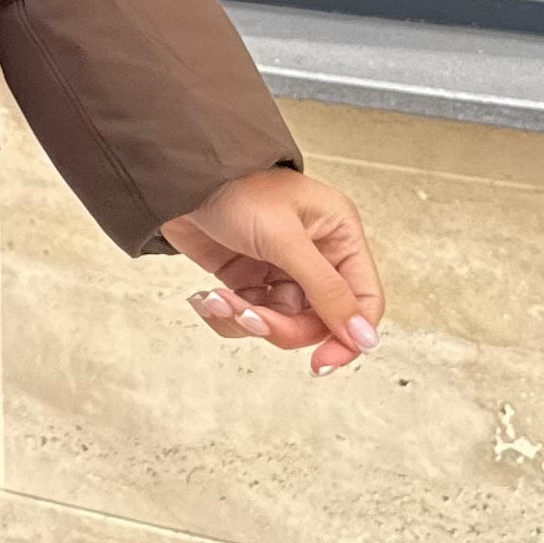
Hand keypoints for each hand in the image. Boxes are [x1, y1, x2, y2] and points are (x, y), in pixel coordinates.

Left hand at [161, 169, 386, 378]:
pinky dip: (227, 314)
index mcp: (339, 236)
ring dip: (247, 319)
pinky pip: (250, 316)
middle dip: (280, 326)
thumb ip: (326, 290)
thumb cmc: (236, 187)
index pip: (363, 302)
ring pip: (281, 323)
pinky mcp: (249, 279)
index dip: (348, 338)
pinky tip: (207, 297)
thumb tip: (365, 337)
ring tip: (217, 299)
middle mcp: (317, 256)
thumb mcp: (284, 238)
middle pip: (318, 321)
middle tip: (249, 316)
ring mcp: (282, 270)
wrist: (179, 179)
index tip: (322, 363)